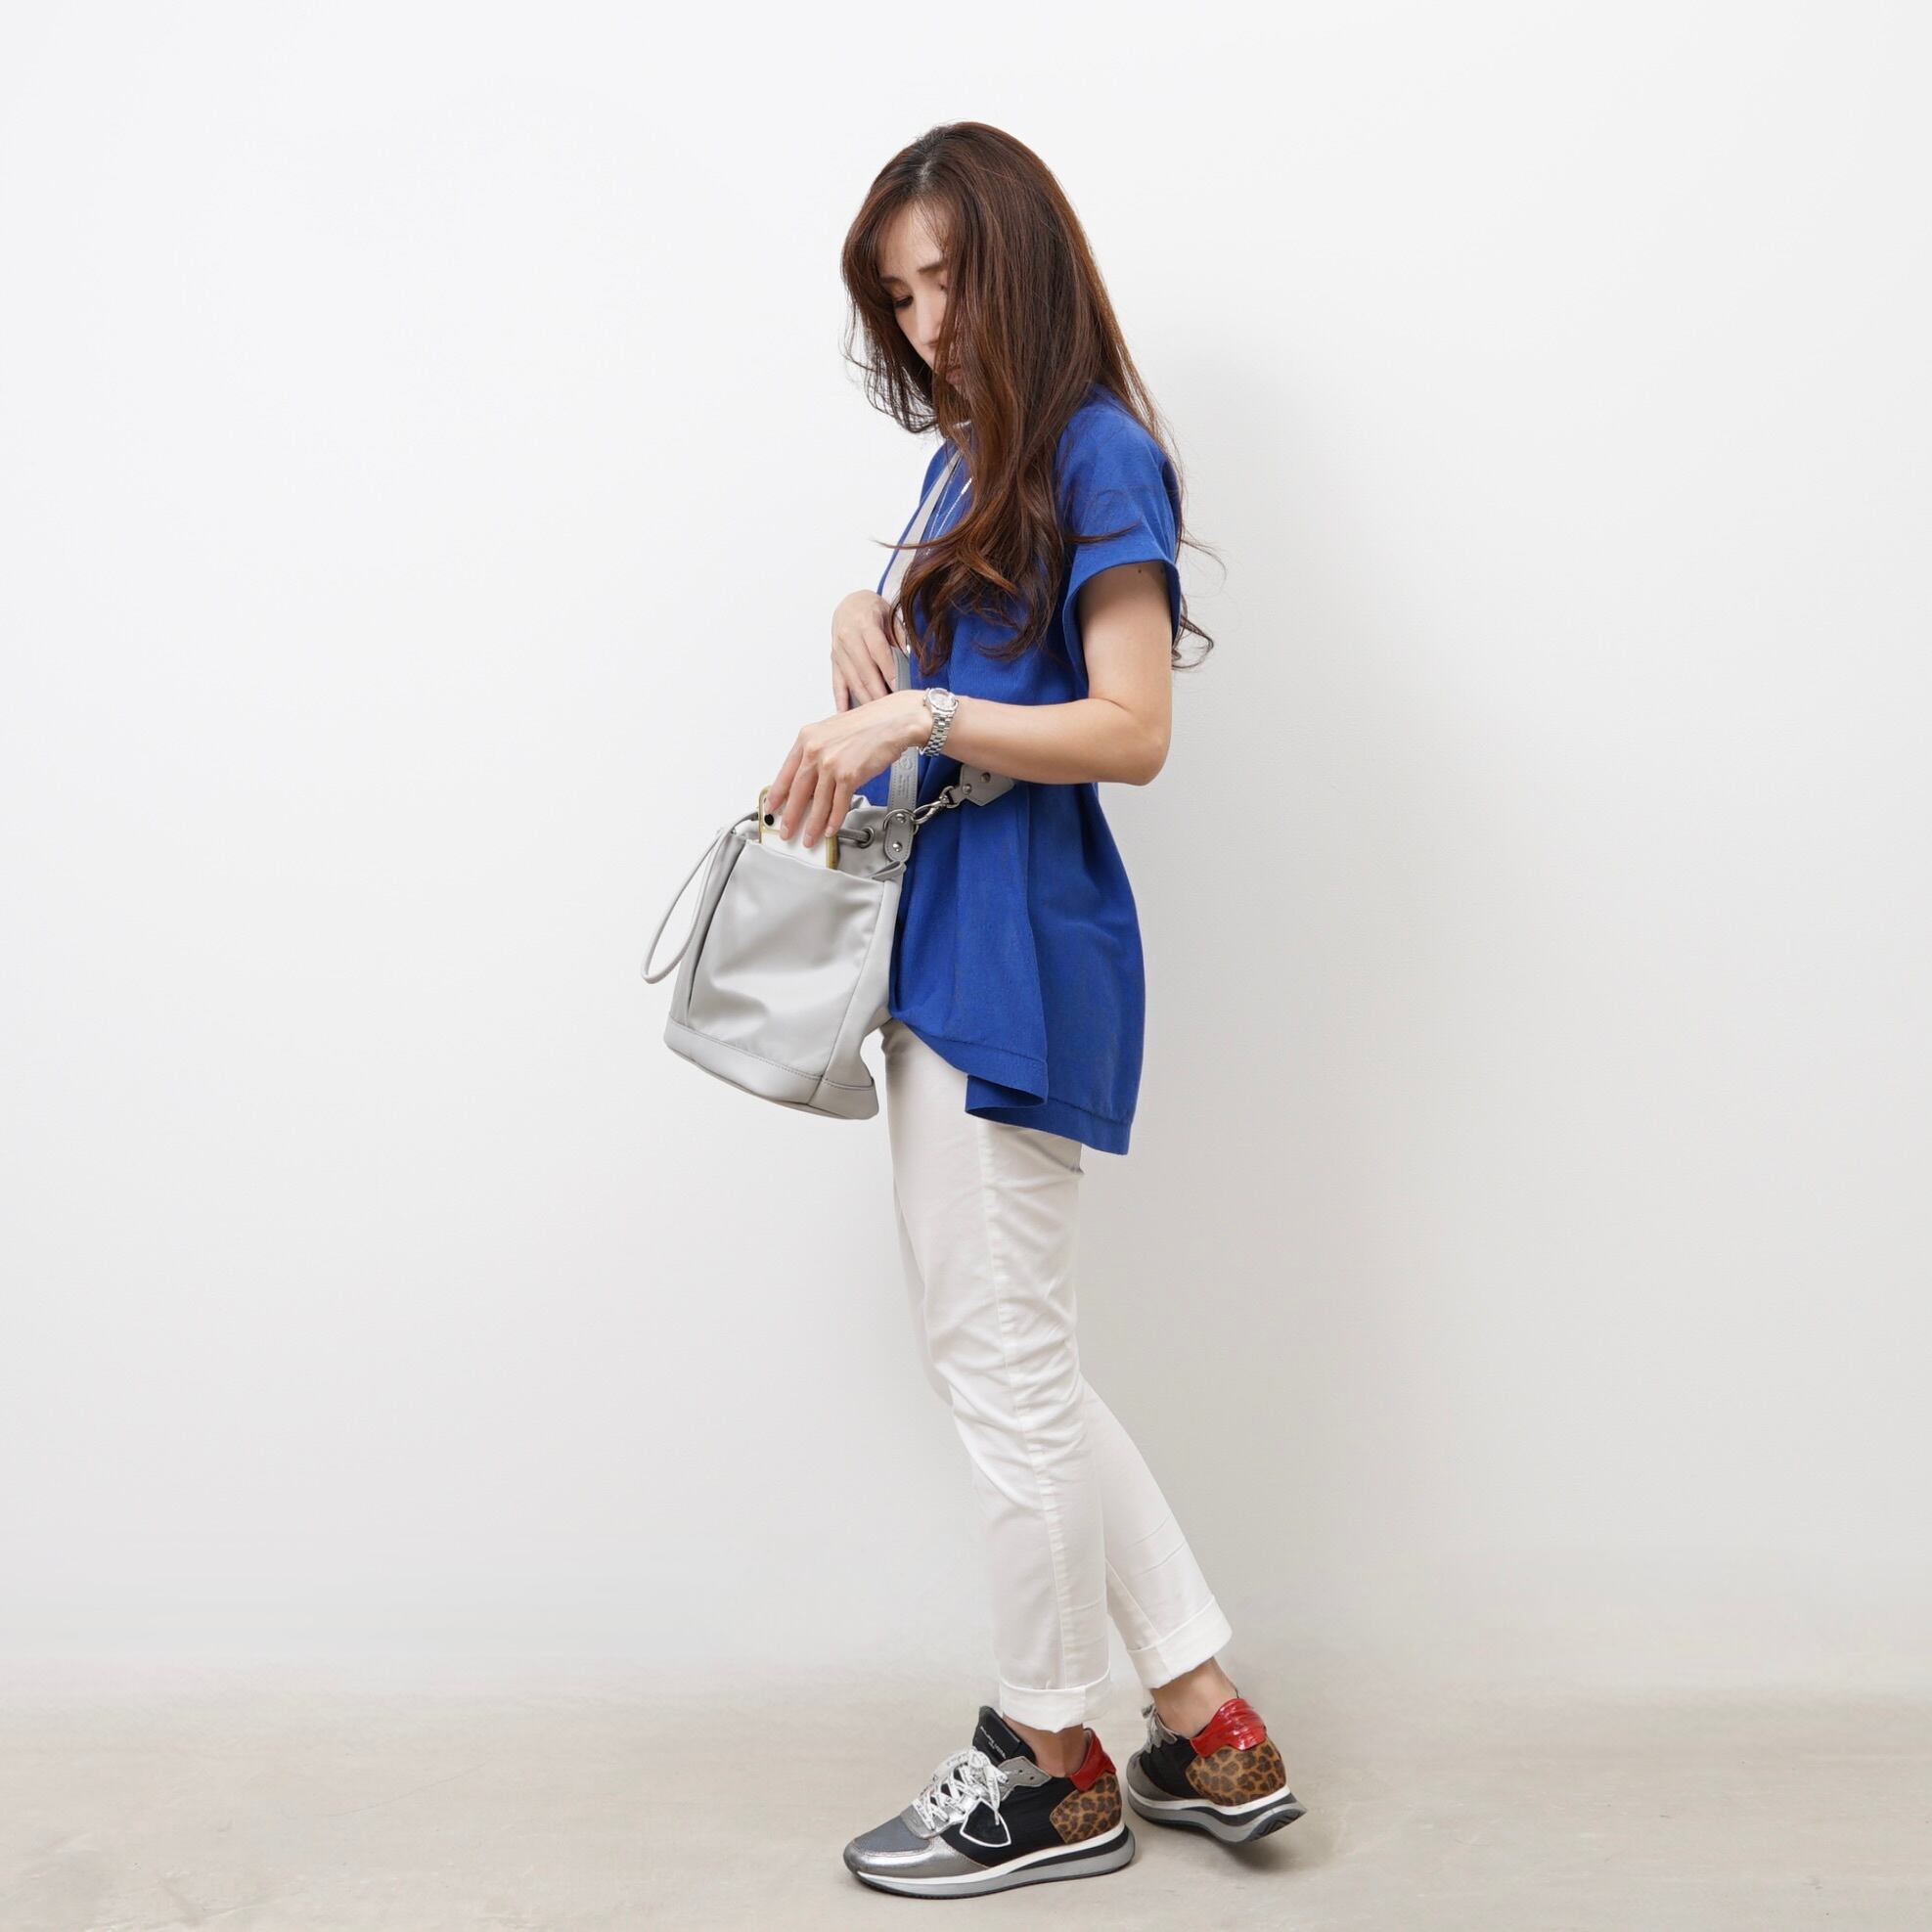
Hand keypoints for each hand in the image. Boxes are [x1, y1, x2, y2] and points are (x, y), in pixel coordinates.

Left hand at [767, 690, 927, 847]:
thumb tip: (809, 779)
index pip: (786, 772)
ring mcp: (831, 763)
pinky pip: (838, 804)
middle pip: (798, 791)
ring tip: (809, 837)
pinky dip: (834, 820)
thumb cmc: (868, 724)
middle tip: (785, 830)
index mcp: (807, 738)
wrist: (893, 721)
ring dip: (812, 825)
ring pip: (817, 803)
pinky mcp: (849, 775)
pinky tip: (830, 829)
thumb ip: (817, 753)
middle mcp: (816, 750)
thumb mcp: (832, 733)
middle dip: (790, 817)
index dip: (777, 794)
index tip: (771, 807)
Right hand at [831, 589, 905, 710]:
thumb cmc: (874, 611)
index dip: (888, 671)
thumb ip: (901, 637)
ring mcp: (838, 651)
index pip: (878, 651)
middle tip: (890, 710)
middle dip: (878, 692)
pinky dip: (841, 700)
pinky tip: (845, 715)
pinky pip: (837, 683)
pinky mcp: (833, 661)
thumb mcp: (891, 616)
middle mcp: (848, 637)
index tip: (898, 689)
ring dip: (864, 699)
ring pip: (852, 680)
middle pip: (864, 670)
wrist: (850, 604)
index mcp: (865, 623)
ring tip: (877, 717)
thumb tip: (914, 660)